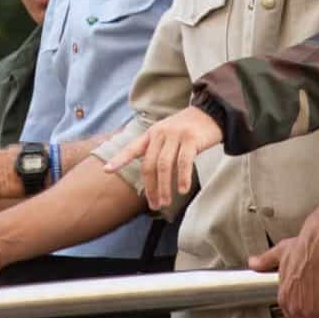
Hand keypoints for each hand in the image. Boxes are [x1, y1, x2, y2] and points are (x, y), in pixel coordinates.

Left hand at [101, 107, 220, 211]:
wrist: (212, 112)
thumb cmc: (189, 130)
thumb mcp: (168, 135)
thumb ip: (158, 150)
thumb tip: (152, 180)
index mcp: (152, 133)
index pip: (132, 148)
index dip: (119, 159)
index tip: (106, 170)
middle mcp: (161, 133)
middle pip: (149, 165)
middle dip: (150, 187)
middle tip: (154, 205)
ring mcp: (176, 135)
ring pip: (164, 165)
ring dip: (164, 187)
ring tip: (165, 203)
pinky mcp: (191, 138)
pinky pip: (184, 161)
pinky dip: (182, 178)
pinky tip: (182, 190)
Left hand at [249, 233, 318, 317]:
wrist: (318, 245)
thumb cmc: (302, 247)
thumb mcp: (279, 254)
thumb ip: (266, 261)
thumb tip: (254, 263)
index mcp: (284, 298)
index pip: (296, 317)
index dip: (309, 311)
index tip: (318, 302)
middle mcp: (295, 308)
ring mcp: (311, 312)